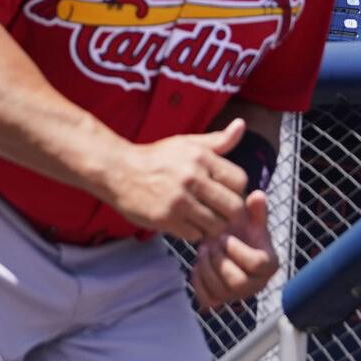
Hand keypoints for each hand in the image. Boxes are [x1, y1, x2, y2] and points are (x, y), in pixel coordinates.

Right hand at [102, 119, 248, 241]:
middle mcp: (192, 178)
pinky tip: (187, 223)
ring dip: (213, 226)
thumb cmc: (157, 158)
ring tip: (203, 218)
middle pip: (233, 207)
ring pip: (216, 225)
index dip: (237, 190)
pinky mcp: (165, 219)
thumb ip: (218, 140)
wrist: (118, 170)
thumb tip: (241, 125)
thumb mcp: (187, 143)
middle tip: (220, 212)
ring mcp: (179, 200)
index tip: (227, 193)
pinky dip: (194, 233)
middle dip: (230, 213)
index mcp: (201, 158)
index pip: (240, 181)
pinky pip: (195, 235)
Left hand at [191, 191, 278, 310]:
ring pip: (220, 291)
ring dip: (207, 268)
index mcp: (269, 265)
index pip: (257, 264)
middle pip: (238, 282)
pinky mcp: (220, 300)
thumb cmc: (243, 232)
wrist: (229, 246)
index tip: (226, 236)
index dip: (237, 250)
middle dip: (220, 261)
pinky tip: (199, 264)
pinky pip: (208, 299)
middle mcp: (256, 285)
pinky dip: (199, 281)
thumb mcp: (251, 219)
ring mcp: (237, 295)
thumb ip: (256, 209)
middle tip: (210, 244)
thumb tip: (258, 195)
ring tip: (203, 250)